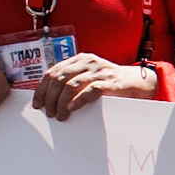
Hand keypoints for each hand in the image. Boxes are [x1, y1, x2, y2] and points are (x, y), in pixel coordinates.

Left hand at [32, 52, 153, 119]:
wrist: (137, 82)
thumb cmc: (109, 82)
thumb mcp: (88, 76)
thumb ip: (71, 80)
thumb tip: (48, 98)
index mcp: (79, 59)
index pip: (53, 72)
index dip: (42, 89)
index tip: (37, 104)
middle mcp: (88, 62)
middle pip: (59, 79)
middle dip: (50, 98)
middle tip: (49, 113)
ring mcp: (99, 71)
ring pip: (71, 85)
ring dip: (61, 103)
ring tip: (59, 115)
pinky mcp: (109, 82)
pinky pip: (89, 91)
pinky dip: (78, 101)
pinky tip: (72, 109)